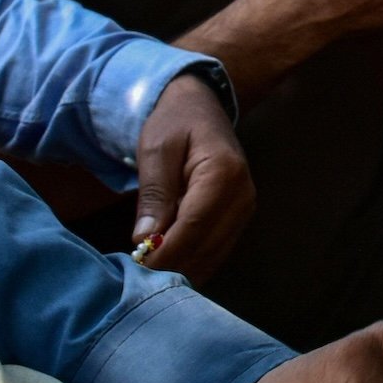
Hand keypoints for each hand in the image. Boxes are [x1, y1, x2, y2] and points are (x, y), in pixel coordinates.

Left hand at [132, 71, 253, 279]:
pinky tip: (168, 263)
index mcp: (223, 174)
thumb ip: (154, 193)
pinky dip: (192, 261)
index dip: (165, 252)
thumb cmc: (175, 122)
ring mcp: (245, 209)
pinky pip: (216, 250)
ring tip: (149, 272)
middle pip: (206, 246)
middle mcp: (243, 196)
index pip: (193, 226)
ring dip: (182, 267)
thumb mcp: (156, 149)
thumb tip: (146, 239)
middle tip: (137, 275)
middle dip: (172, 265)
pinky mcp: (239, 218)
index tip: (137, 267)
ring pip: (213, 255)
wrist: (200, 106)